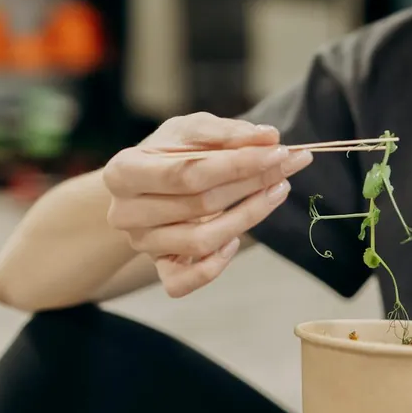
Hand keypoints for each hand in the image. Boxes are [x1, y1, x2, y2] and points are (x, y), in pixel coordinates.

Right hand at [102, 112, 312, 297]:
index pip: (188, 173)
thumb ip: (228, 132)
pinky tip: (235, 238)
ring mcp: (142, 244)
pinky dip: (216, 264)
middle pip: (201, 205)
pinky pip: (186, 281)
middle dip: (253, 183)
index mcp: (123, 172)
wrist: (142, 186)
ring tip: (276, 191)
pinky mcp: (158, 268)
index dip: (238, 164)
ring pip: (201, 242)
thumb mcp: (191, 131)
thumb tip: (270, 138)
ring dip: (248, 217)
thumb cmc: (169, 154)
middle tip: (288, 166)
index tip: (278, 151)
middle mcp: (126, 213)